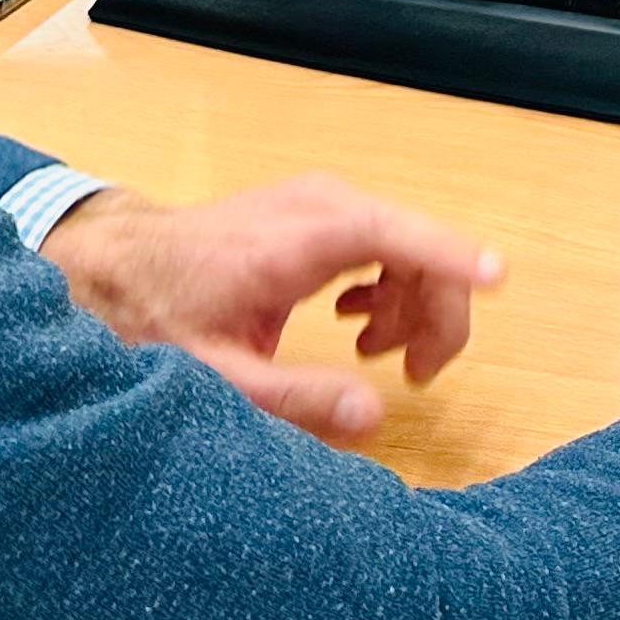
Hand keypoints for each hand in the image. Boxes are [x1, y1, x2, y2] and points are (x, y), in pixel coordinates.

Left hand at [42, 176, 505, 439]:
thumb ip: (297, 398)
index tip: (500, 275)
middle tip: (419, 376)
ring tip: (374, 354)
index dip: (449, 255)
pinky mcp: (318, 209)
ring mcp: (319, 201)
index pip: (390, 233)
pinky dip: (390, 283)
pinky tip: (358, 323)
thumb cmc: (161, 315)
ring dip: (412, 302)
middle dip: (436, 311)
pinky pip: (383, 238)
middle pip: (414, 243)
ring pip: (405, 241)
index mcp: (293, 241)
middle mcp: (316, 205)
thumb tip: (374, 418)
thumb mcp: (220, 374)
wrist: (119, 266)